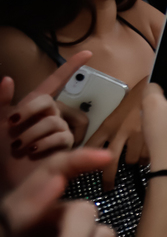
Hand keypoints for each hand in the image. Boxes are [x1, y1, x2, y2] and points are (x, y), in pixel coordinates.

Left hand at [2, 51, 94, 190]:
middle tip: (11, 125)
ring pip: (55, 121)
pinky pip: (63, 137)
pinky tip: (35, 153)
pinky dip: (48, 144)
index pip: (54, 83)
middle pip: (49, 102)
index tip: (87, 53)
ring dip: (35, 133)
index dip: (70, 68)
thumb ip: (1, 103)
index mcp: (30, 108)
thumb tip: (7, 79)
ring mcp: (57, 132)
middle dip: (30, 112)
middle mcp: (47, 117)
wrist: (5, 183)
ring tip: (21, 147)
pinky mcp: (65, 149)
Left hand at [84, 81, 149, 192]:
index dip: (84, 161)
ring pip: (132, 160)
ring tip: (135, 165)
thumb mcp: (118, 110)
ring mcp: (137, 135)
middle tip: (108, 188)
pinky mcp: (154, 136)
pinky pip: (149, 155)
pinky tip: (151, 156)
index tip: (83, 173)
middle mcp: (119, 132)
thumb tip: (100, 145)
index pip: (91, 146)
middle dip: (108, 179)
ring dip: (133, 163)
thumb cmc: (135, 94)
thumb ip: (110, 127)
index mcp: (108, 124)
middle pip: (109, 162)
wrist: (155, 80)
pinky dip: (149, 158)